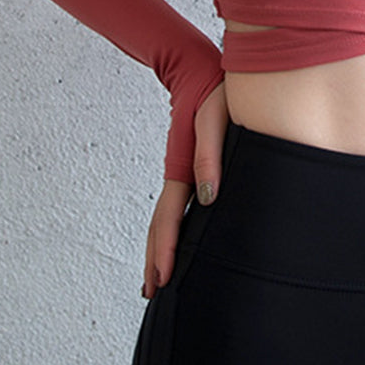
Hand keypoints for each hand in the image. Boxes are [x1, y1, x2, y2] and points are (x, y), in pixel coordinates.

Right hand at [141, 80, 228, 298]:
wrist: (199, 72)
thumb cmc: (212, 96)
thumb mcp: (213, 122)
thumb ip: (210, 158)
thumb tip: (208, 198)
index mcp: (180, 169)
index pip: (169, 220)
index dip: (165, 252)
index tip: (161, 280)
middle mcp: (176, 176)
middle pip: (160, 227)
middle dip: (155, 260)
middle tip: (152, 293)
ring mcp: (180, 173)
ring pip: (165, 218)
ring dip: (160, 248)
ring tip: (157, 276)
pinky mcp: (189, 168)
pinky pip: (176, 206)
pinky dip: (172, 228)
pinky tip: (180, 238)